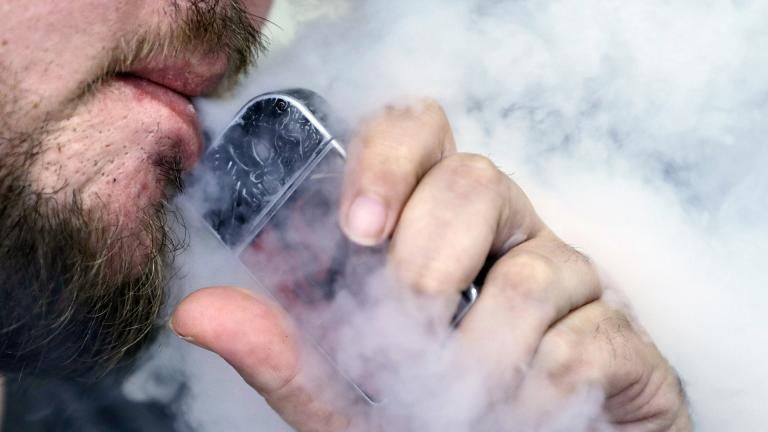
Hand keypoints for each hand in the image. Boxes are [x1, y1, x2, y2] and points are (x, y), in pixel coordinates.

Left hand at [170, 101, 691, 430]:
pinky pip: (587, 340)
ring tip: (464, 401)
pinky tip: (523, 417)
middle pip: (479, 182)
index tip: (356, 229)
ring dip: (482, 355)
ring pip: (535, 272)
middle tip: (409, 327)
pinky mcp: (622, 339)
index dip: (390, 156)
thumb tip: (198, 313)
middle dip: (428, 264)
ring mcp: (573, 283)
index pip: (423, 134)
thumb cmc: (432, 423)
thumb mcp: (344, 394)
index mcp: (441, 227)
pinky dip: (539, 393)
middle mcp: (510, 237)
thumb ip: (284, 354)